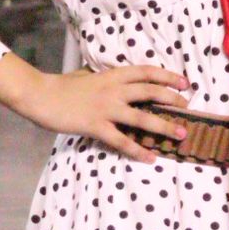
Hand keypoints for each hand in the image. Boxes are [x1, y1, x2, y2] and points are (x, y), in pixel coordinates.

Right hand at [13, 65, 189, 162]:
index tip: (184, 82)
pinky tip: (150, 157)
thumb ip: (104, 78)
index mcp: (112, 75)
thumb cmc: (62, 85)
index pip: (146, 72)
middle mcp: (113, 90)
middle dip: (172, 99)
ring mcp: (106, 109)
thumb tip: (115, 80)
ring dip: (164, 126)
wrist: (41, 95)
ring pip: (142, 118)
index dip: (167, 77)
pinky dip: (138, 150)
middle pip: (150, 92)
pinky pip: (122, 141)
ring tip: (181, 134)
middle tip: (188, 107)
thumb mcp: (86, 75)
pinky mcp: (96, 126)